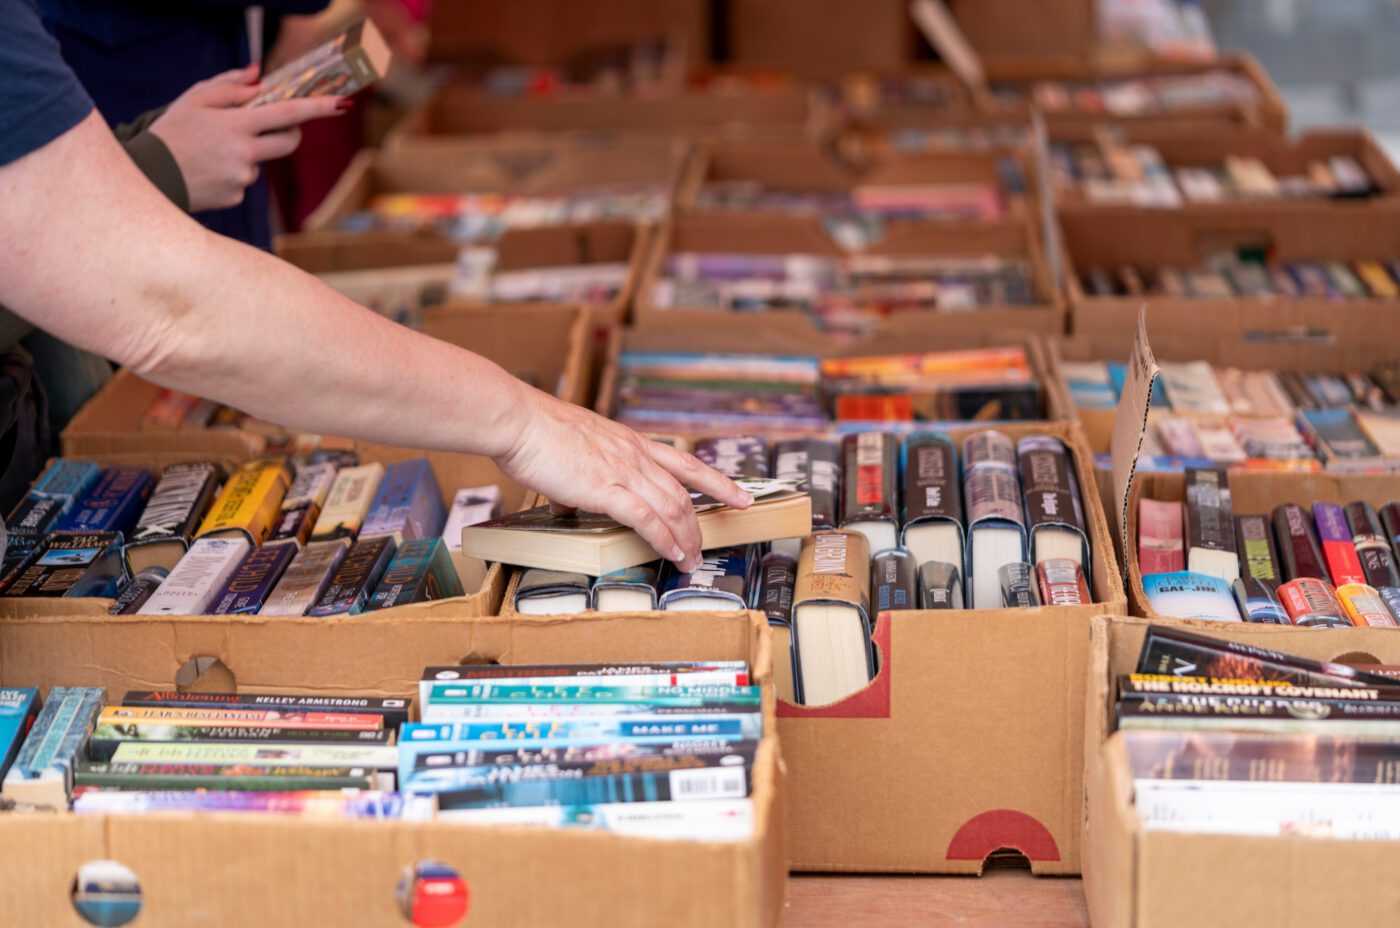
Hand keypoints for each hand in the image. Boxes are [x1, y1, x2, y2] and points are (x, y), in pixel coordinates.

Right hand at [149, 64, 348, 211]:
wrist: (148, 175)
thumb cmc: (170, 131)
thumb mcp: (194, 99)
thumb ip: (230, 85)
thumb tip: (259, 76)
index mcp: (237, 125)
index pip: (288, 113)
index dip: (318, 108)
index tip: (342, 103)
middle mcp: (245, 153)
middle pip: (289, 143)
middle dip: (289, 131)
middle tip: (270, 123)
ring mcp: (242, 178)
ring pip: (261, 160)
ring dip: (247, 152)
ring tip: (211, 151)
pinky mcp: (236, 196)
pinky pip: (244, 180)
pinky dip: (232, 172)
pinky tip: (207, 170)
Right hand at [496, 390, 752, 571]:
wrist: (519, 421)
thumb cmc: (537, 432)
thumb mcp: (576, 447)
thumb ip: (584, 471)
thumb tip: (570, 497)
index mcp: (631, 442)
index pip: (685, 463)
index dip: (717, 482)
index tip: (741, 496)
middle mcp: (635, 455)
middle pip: (684, 493)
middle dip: (700, 524)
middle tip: (705, 548)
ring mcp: (623, 470)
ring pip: (671, 507)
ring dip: (686, 538)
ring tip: (692, 560)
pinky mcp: (604, 488)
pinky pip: (645, 519)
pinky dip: (664, 539)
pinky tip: (672, 554)